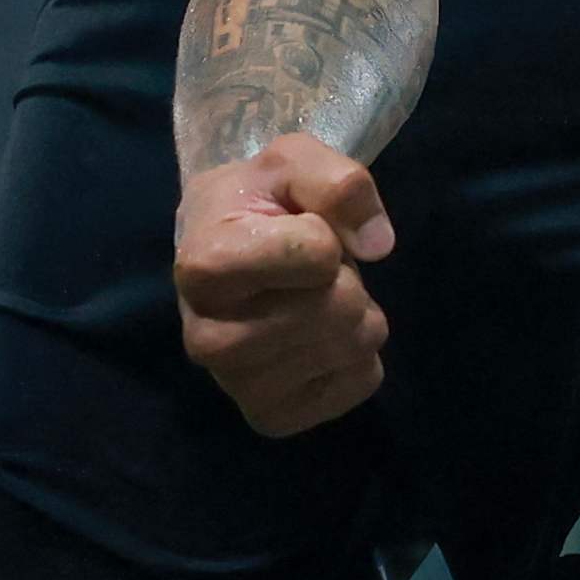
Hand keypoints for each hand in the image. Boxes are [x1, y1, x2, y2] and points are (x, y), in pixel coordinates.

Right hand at [176, 137, 394, 434]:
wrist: (224, 250)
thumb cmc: (258, 203)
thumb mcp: (292, 161)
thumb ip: (339, 182)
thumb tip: (378, 244)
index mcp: (202, 266)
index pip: (316, 254)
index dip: (326, 233)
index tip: (295, 228)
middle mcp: (206, 339)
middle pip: (338, 307)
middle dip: (344, 276)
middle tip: (310, 269)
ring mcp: (238, 386)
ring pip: (353, 344)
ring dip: (355, 312)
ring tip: (313, 297)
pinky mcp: (272, 418)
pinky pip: (362, 380)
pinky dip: (358, 353)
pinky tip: (318, 336)